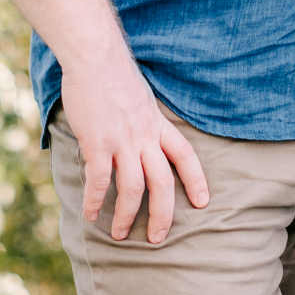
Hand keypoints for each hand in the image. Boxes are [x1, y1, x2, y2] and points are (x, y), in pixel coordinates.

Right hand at [59, 54, 209, 243]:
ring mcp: (122, 140)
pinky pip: (100, 180)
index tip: (203, 202)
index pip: (185, 156)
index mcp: (157, 124)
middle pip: (163, 183)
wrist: (95, 56)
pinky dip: (95, 201)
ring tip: (118, 234)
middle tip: (156, 238)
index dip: (197, 180)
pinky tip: (90, 214)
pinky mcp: (97, 142)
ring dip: (126, 215)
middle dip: (162, 215)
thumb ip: (143, 118)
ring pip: (133, 188)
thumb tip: (140, 133)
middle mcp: (144, 136)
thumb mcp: (140, 96)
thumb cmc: (112, 73)